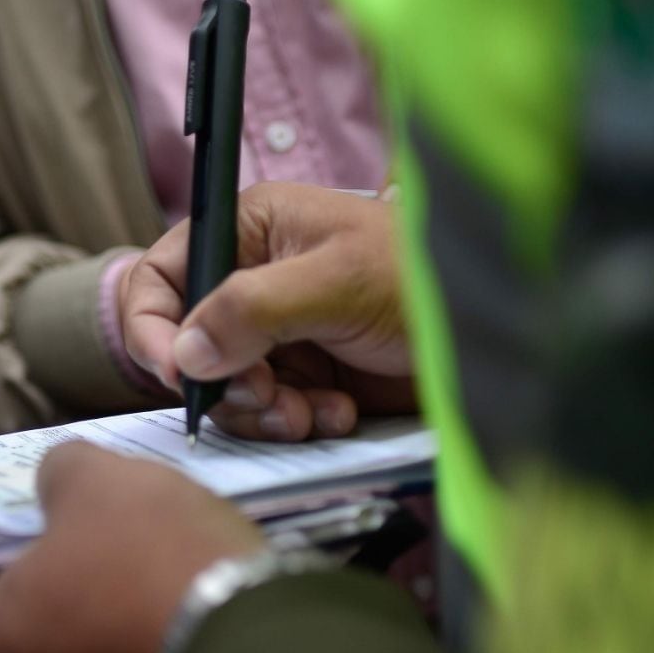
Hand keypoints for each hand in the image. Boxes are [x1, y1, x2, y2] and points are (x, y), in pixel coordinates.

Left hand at [0, 442, 265, 652]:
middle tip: (121, 542)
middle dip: (77, 585)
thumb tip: (55, 480)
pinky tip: (200, 613)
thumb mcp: (100, 478)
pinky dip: (166, 648)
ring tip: (172, 577)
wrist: (249, 640)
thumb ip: (60, 471)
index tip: (55, 520)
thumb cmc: (151, 556)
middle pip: (43, 623)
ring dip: (124, 621)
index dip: (13, 546)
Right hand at [120, 183, 415, 440]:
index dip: (155, 327)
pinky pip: (274, 412)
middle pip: (192, 346)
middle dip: (226, 382)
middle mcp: (259, 281)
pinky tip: (340, 412)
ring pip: (231, 388)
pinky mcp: (314, 376)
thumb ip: (253, 310)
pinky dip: (299, 420)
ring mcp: (285, 333)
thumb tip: (186, 351)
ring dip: (265, 410)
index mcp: (253, 232)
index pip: (164, 276)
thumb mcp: (334, 283)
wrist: (498, 328)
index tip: (179, 374)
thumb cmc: (422, 277)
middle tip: (268, 395)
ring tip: (312, 412)